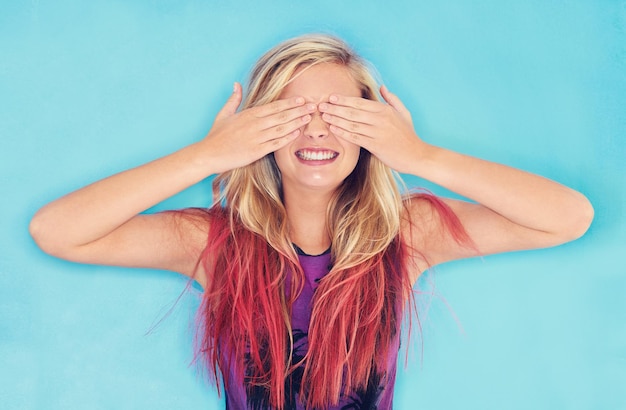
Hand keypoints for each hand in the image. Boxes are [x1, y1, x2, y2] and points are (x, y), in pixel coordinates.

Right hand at [201, 82, 315, 173]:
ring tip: (310, 118)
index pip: (274, 106)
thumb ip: (233, 99)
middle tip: (314, 106)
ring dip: (297, 122)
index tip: (302, 99)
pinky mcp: (256, 151)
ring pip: (281, 128)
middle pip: (282, 115)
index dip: (290, 102)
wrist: (208, 154)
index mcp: (249, 114)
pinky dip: (287, 137)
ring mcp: (256, 137)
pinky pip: (276, 143)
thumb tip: (236, 84)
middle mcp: (255, 124)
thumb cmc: (216, 136)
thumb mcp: (223, 114)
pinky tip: (297, 133)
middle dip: (299, 110)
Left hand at [318, 86, 424, 173]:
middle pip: (353, 112)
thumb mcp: (403, 113)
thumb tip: (382, 87)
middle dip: (336, 108)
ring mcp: (378, 132)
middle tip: (321, 105)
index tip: (331, 97)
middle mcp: (380, 119)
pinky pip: (356, 137)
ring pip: (352, 124)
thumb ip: (392, 99)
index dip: (344, 99)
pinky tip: (334, 129)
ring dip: (336, 119)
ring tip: (324, 116)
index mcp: (385, 110)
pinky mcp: (376, 146)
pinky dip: (343, 133)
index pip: (360, 102)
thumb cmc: (409, 135)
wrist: (417, 155)